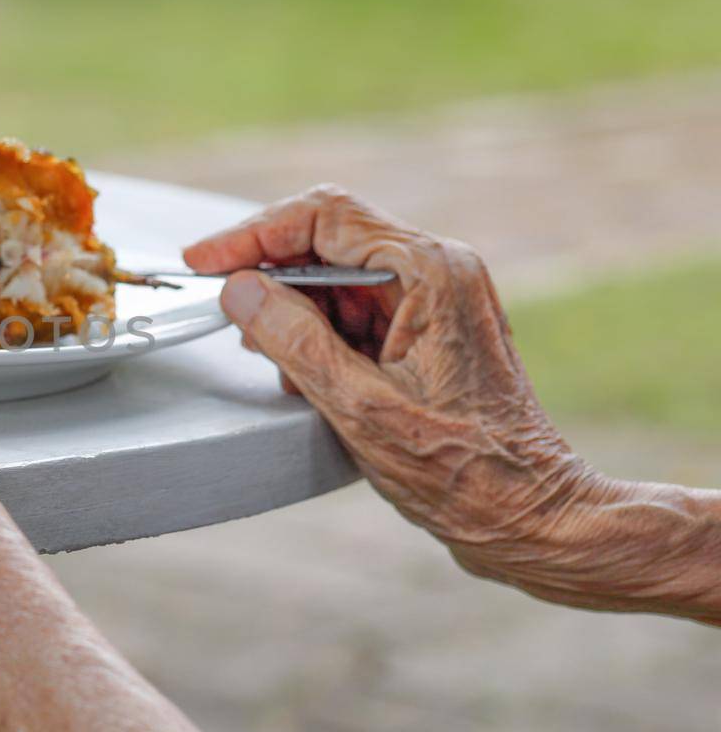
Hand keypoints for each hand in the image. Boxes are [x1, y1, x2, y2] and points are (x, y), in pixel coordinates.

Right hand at [182, 185, 596, 598]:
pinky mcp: (431, 326)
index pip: (325, 216)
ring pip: (337, 276)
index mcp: (432, 272)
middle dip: (271, 277)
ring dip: (295, 314)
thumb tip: (240, 290)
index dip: (253, 234)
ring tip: (282, 366)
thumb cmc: (462, 471)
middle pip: (328, 240)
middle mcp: (440, 270)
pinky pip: (358, 307)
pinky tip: (311, 379)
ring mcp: (438, 296)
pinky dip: (321, 335)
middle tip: (230, 318)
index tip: (205, 262)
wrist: (527, 515)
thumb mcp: (360, 407)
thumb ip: (294, 339)